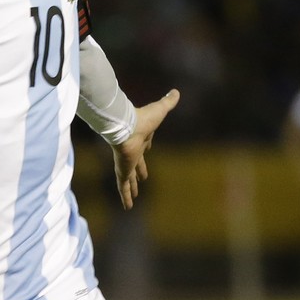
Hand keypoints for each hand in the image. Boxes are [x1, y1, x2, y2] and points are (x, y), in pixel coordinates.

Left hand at [111, 89, 179, 209]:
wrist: (126, 125)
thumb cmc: (142, 118)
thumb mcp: (160, 110)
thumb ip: (167, 101)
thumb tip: (176, 91)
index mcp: (141, 139)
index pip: (144, 147)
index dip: (146, 150)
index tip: (147, 151)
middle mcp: (133, 152)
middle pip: (136, 165)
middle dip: (138, 172)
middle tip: (141, 179)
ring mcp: (127, 163)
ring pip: (129, 179)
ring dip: (131, 189)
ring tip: (132, 200)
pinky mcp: (123, 171)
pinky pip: (124, 187)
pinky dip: (125, 197)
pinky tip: (128, 207)